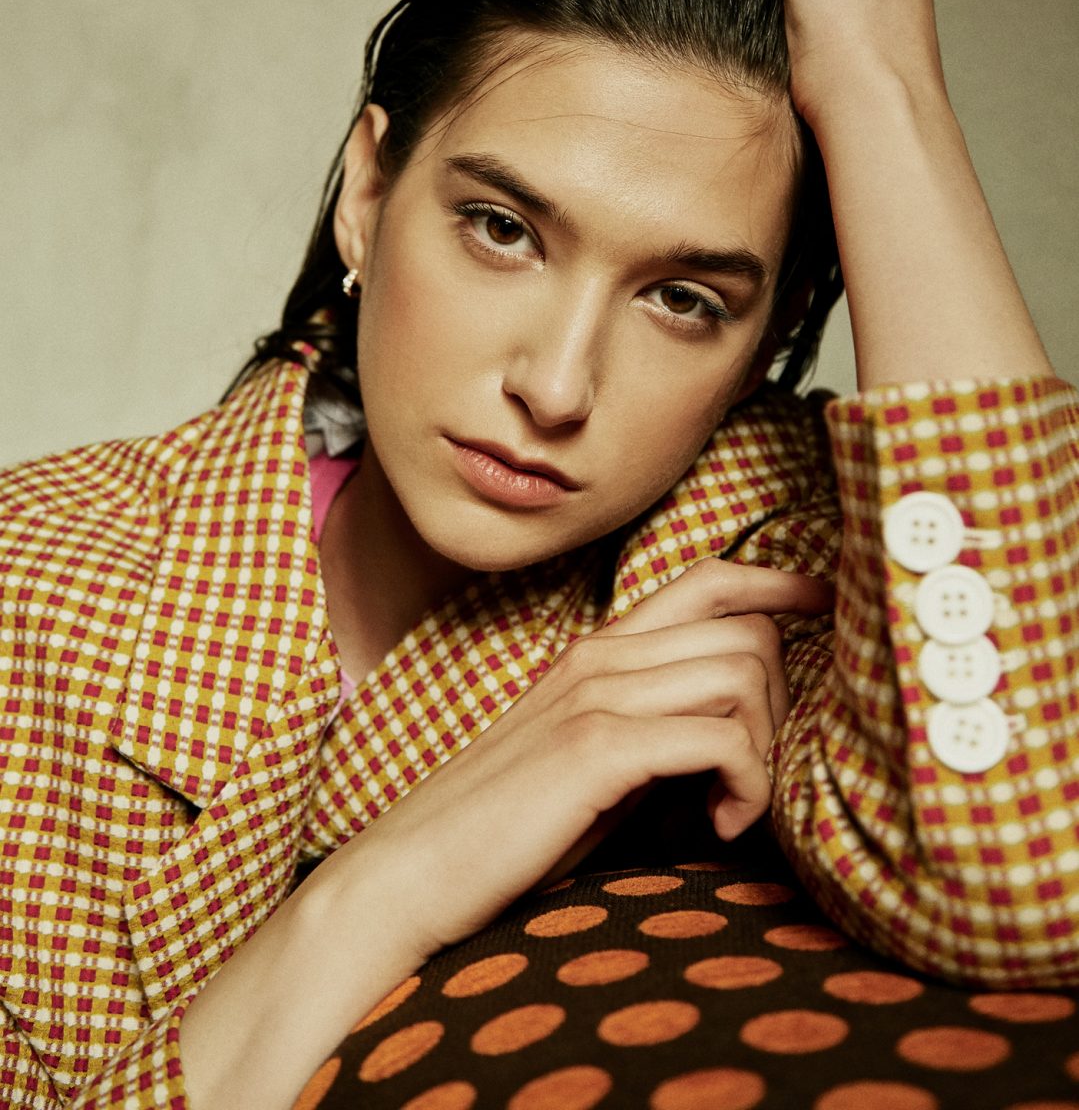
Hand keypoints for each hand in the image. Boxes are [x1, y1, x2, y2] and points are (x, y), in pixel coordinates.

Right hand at [345, 559, 831, 961]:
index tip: (824, 601)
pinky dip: (746, 784)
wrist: (409, 875)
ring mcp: (597, 694)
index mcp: (598, 651)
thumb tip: (736, 735)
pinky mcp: (596, 747)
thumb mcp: (589, 764)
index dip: (776, 581)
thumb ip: (651, 731)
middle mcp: (602, 655)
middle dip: (781, 702)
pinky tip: (720, 826)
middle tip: (755, 774)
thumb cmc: (505, 833)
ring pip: (743, 672)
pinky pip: (722, 738)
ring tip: (733, 807)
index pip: (705, 579)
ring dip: (766, 747)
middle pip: (746, 629)